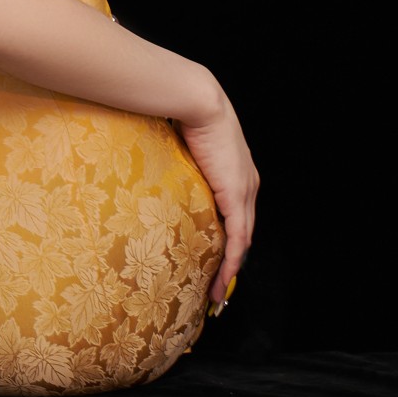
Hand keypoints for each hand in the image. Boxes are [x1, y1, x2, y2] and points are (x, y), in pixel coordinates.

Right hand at [175, 90, 258, 308]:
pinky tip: (223, 281)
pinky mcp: (237, 196)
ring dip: (231, 270)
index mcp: (237, 173)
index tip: (217, 262)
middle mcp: (248, 184)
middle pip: (243, 233)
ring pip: (242, 241)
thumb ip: (176, 164)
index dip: (228, 241)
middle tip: (218, 290)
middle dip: (232, 264)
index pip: (237, 215)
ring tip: (218, 295)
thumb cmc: (185, 115)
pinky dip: (231, 263)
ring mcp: (245, 191)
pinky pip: (238, 238)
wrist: (198, 101)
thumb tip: (149, 168)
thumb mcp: (182, 146)